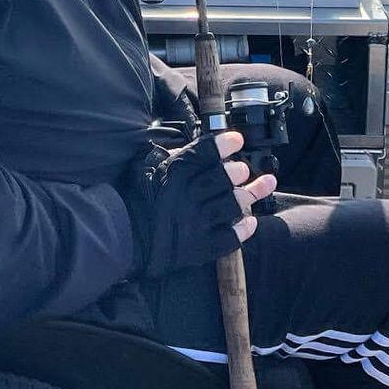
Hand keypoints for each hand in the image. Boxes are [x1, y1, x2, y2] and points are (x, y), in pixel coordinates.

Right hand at [123, 130, 273, 279]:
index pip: (205, 153)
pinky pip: (228, 239)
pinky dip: (242, 229)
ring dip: (252, 194)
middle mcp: (187, 197)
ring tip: (267, 184)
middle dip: (239, 171)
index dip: (224, 144)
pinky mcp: (198, 248)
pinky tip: (251, 221)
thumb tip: (192, 146)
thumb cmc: (135, 200)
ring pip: (231, 205)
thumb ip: (170, 156)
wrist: (122, 239)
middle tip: (245, 169)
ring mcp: (195, 223)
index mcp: (174, 174)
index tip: (237, 139)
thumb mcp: (147, 168)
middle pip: (223, 179)